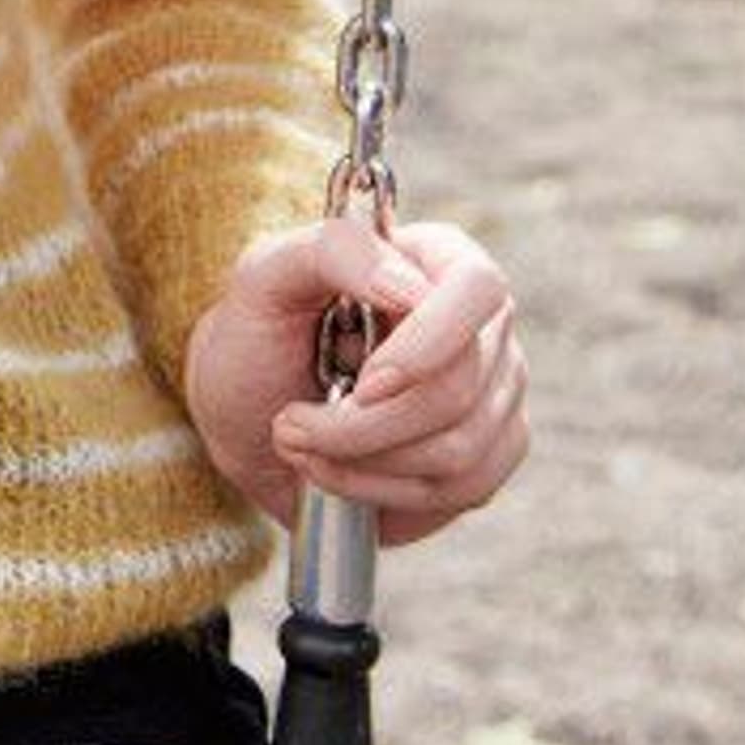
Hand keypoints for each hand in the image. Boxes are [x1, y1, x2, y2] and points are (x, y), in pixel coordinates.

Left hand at [180, 208, 529, 549]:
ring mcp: (494, 392)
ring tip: (302, 443)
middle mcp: (481, 321)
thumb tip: (410, 288)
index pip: (477, 287)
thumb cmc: (257, 337)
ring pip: (460, 449)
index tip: (362, 385)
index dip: (427, 344)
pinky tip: (337, 471)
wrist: (250, 420)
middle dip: (364, 425)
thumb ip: (331, 253)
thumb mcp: (263, 278)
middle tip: (291, 424)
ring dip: (363, 461)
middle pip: (461, 386)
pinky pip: (464, 489)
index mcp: (437, 257)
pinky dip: (384, 491)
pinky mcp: (491, 456)